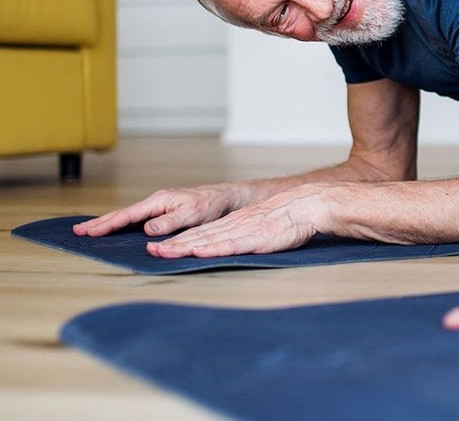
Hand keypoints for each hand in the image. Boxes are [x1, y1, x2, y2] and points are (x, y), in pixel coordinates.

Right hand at [72, 182, 253, 237]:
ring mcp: (158, 207)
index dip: (107, 224)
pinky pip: (137, 219)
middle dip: (99, 223)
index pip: (128, 215)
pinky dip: (122, 224)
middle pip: (122, 214)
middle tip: (77, 231)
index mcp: (159, 201)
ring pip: (128, 216)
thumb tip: (146, 230)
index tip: (89, 231)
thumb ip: (169, 222)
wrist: (225, 198)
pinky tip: (116, 230)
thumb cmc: (210, 205)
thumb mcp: (192, 214)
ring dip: (108, 223)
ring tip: (90, 231)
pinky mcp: (162, 213)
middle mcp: (155, 203)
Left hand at [148, 186, 331, 257]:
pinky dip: (213, 248)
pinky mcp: (256, 238)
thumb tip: (229, 246)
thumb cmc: (288, 219)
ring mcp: (244, 232)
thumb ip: (244, 235)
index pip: (200, 234)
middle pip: (198, 237)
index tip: (159, 248)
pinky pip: (231, 244)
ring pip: (208, 240)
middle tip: (150, 252)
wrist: (308, 206)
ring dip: (184, 247)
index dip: (178, 241)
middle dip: (173, 245)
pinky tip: (199, 251)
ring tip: (164, 252)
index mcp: (234, 225)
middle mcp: (234, 227)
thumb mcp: (259, 226)